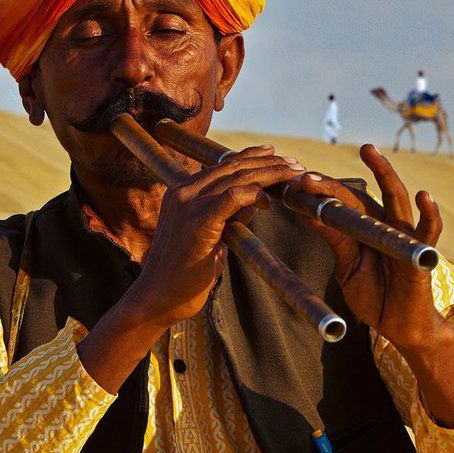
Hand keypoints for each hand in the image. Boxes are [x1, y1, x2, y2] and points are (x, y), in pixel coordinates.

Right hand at [128, 144, 305, 327]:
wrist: (159, 298)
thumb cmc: (185, 273)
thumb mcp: (209, 236)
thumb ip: (228, 215)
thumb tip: (254, 200)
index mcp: (182, 191)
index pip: (222, 165)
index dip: (251, 156)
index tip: (274, 154)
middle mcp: (183, 191)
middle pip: (232, 166)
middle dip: (267, 162)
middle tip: (294, 163)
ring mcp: (188, 203)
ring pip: (236, 177)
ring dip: (269, 173)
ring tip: (292, 174)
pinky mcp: (197, 221)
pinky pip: (232, 197)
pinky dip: (254, 194)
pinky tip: (267, 201)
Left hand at [286, 144, 446, 352]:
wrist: (399, 326)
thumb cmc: (375, 295)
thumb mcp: (348, 266)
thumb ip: (335, 240)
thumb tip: (308, 213)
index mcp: (364, 225)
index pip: (340, 201)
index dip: (317, 191)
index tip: (292, 184)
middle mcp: (384, 223)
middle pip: (361, 194)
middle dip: (333, 183)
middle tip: (307, 175)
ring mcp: (404, 235)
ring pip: (396, 198)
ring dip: (383, 173)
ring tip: (368, 152)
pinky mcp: (422, 252)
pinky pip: (429, 230)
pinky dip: (430, 214)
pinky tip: (425, 196)